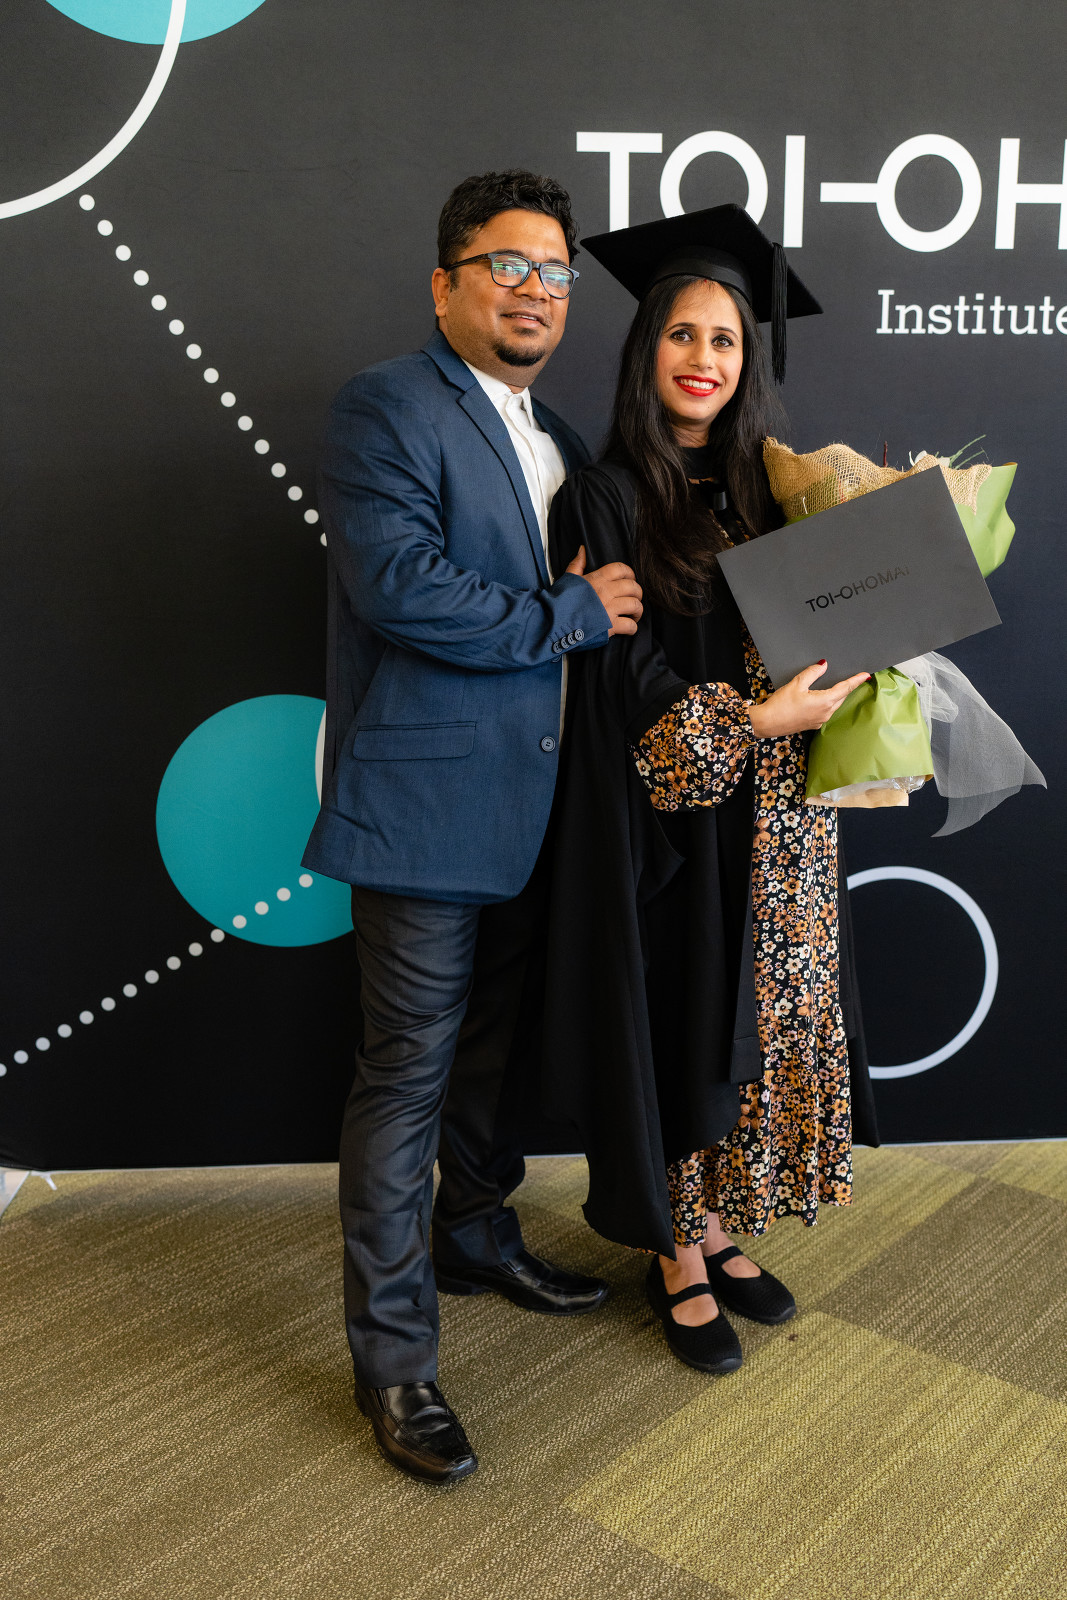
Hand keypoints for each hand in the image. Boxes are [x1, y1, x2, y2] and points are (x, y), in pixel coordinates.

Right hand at [566, 545, 643, 636]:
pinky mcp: (609, 626)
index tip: (630, 581)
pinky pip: (630, 625)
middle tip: (634, 599)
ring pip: (635, 605)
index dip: (630, 574)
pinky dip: (633, 628)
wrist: (552, 622)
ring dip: (638, 611)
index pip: (621, 569)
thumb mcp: (567, 579)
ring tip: (634, 615)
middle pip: (633, 587)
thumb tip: (582, 549)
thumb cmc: (559, 601)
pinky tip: (629, 628)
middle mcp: (606, 591)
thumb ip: (577, 564)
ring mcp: (609, 609)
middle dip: (637, 593)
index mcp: (597, 579)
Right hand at [748, 661, 870, 738]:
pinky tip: (820, 698)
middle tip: (853, 678)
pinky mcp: (813, 724)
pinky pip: (825, 712)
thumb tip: (823, 665)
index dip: (856, 680)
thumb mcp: (796, 684)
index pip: (845, 688)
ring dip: (837, 695)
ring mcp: (820, 720)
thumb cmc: (780, 705)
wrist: (767, 723)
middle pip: (841, 697)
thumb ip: (812, 673)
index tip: (865, 675)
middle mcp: (826, 713)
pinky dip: (827, 703)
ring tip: (837, 686)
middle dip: (847, 687)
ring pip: (834, 705)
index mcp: (825, 702)